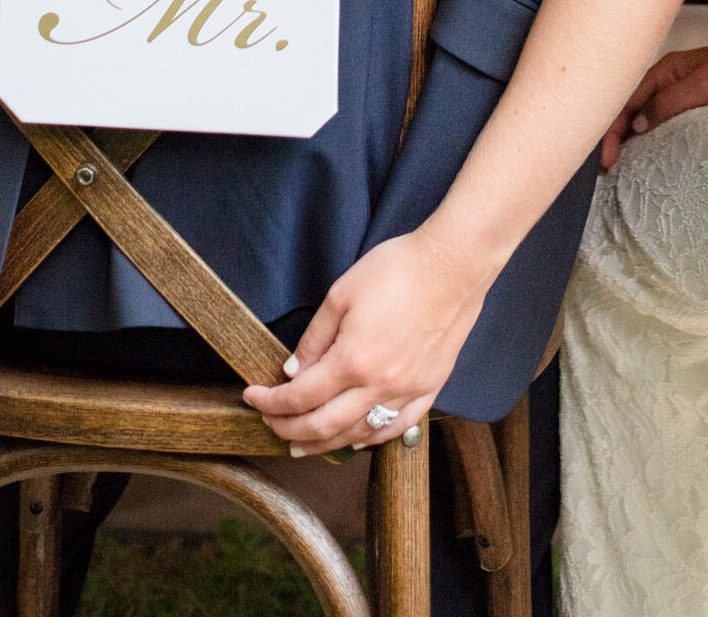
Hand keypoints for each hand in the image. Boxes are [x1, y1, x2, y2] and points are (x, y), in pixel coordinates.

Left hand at [242, 220, 488, 455]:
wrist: (454, 263)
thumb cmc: (398, 268)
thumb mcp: (342, 293)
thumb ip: (314, 338)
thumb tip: (295, 371)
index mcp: (353, 360)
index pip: (301, 397)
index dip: (271, 402)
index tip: (253, 397)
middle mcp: (379, 385)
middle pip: (324, 426)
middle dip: (290, 430)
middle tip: (272, 426)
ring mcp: (408, 390)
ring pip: (359, 435)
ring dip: (325, 444)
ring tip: (304, 445)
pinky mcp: (431, 387)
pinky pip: (398, 427)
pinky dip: (372, 439)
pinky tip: (357, 440)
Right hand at [600, 32, 707, 168]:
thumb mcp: (700, 88)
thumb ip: (668, 104)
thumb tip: (638, 126)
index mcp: (661, 72)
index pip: (625, 103)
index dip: (612, 131)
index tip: (608, 157)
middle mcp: (662, 80)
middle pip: (627, 109)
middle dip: (613, 136)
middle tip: (606, 167)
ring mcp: (671, 89)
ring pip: (639, 114)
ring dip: (626, 137)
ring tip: (615, 164)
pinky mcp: (682, 101)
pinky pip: (655, 118)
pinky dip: (643, 134)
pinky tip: (640, 150)